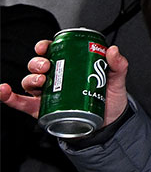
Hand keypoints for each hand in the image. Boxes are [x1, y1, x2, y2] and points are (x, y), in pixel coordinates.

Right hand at [0, 40, 131, 125]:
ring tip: (41, 81)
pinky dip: (8, 97)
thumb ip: (118, 65)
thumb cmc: (108, 100)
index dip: (45, 46)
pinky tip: (4, 91)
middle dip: (38, 62)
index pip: (52, 52)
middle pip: (38, 66)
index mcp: (69, 67)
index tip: (46, 46)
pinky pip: (19, 102)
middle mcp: (54, 79)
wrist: (108, 126)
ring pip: (29, 82)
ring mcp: (46, 94)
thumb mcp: (116, 81)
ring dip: (30, 78)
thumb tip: (112, 50)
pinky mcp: (41, 110)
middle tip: (47, 66)